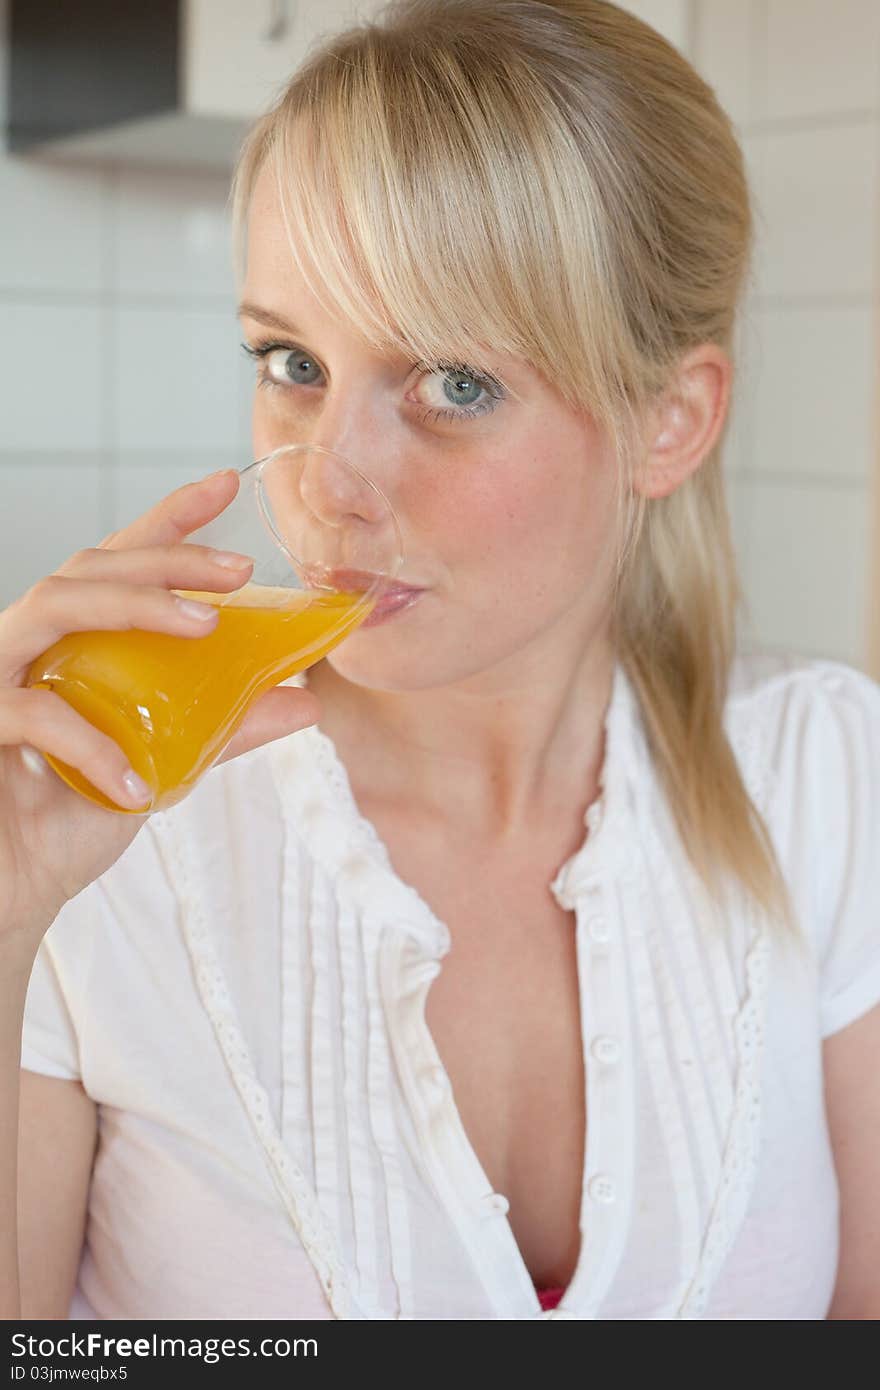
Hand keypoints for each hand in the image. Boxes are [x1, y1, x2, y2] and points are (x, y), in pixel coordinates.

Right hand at [0, 470, 319, 950]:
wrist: (18, 891)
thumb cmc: (72, 821)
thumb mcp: (165, 768)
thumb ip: (224, 729)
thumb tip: (307, 698)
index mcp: (74, 645)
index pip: (119, 566)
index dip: (168, 519)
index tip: (226, 484)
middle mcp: (30, 646)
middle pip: (90, 568)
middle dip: (167, 555)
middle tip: (240, 568)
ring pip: (51, 603)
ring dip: (132, 605)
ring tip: (206, 626)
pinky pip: (31, 714)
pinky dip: (89, 747)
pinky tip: (135, 784)